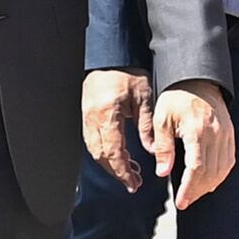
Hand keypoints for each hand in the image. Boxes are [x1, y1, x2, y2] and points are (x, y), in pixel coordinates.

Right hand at [80, 70, 153, 190]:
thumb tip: (153, 150)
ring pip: (94, 151)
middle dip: (116, 173)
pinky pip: (92, 141)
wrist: (110, 54)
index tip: (133, 183)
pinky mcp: (86, 115)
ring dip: (110, 165)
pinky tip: (117, 156)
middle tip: (133, 183)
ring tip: (128, 172)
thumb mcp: (144, 97)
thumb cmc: (127, 70)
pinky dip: (104, 153)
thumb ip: (147, 126)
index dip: (123, 171)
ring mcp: (86, 117)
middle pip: (101, 156)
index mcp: (107, 114)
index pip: (113, 152)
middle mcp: (92, 118)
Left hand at [149, 78, 234, 208]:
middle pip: (211, 173)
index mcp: (198, 131)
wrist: (197, 80)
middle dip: (197, 191)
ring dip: (208, 186)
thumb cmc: (175, 99)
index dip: (189, 188)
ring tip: (194, 194)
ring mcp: (226, 134)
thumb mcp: (162, 120)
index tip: (181, 202)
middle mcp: (216, 134)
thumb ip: (163, 147)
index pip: (197, 168)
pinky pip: (229, 161)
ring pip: (222, 170)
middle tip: (184, 201)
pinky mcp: (230, 134)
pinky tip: (208, 182)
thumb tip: (162, 173)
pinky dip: (220, 175)